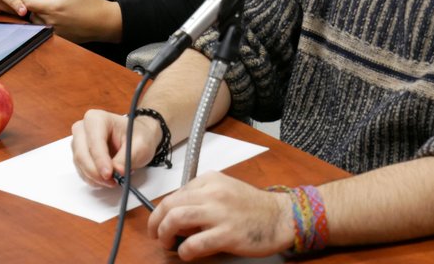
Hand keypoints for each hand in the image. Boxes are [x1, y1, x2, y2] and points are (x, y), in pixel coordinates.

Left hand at [21, 0, 121, 43]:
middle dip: (32, 0)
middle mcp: (51, 22)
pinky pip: (45, 28)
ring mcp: (55, 31)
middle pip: (30, 12)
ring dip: (38, 10)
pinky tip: (54, 11)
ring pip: (36, 21)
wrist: (105, 23)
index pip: (27, 3)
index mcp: (54, 8)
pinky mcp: (60, 37)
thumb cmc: (93, 2)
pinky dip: (45, 19)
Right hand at [71, 109, 161, 186]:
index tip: (109, 174)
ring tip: (115, 179)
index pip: (94, 141)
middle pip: (82, 154)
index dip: (100, 160)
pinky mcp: (80, 156)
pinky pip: (82, 172)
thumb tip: (116, 170)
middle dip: (96, 172)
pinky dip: (94, 179)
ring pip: (80, 165)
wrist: (137, 138)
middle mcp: (84, 128)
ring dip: (96, 178)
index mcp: (97, 118)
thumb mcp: (140, 145)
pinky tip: (107, 179)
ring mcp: (79, 143)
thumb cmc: (138, 136)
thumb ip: (128, 157)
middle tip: (112, 181)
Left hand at [148, 171, 293, 259]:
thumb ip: (203, 196)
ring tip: (166, 243)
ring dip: (164, 233)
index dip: (162, 210)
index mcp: (210, 179)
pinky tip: (187, 253)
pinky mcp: (227, 234)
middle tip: (155, 234)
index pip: (175, 193)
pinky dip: (184, 251)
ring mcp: (219, 212)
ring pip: (176, 218)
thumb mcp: (225, 189)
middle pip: (170, 204)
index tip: (160, 221)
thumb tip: (177, 213)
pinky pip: (194, 243)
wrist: (279, 216)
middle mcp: (212, 192)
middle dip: (156, 222)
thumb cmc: (251, 205)